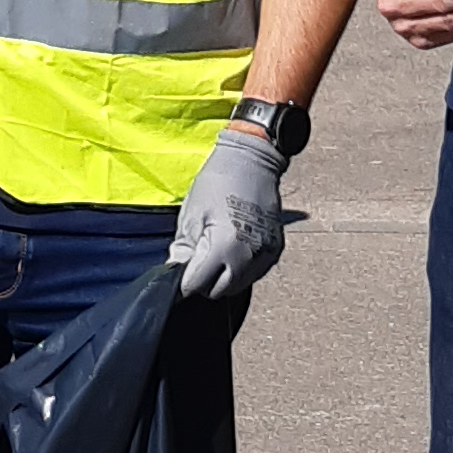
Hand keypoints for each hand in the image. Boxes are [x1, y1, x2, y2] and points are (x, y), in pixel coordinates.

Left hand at [170, 126, 285, 298]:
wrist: (252, 160)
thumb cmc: (217, 182)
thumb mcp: (190, 216)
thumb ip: (183, 251)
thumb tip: (177, 274)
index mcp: (222, 247)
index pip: (197, 285)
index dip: (185, 281)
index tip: (181, 271)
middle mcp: (247, 257)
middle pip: (218, 292)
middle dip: (204, 282)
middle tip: (198, 259)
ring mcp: (265, 255)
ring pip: (238, 286)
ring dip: (224, 277)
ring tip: (216, 252)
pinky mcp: (275, 250)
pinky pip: (254, 273)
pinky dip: (241, 269)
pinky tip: (234, 249)